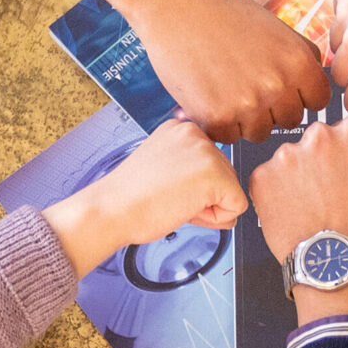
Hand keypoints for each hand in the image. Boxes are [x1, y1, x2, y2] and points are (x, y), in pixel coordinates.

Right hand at [42, 117, 246, 277]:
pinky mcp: (216, 175)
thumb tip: (217, 182)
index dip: (192, 186)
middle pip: (225, 176)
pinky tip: (184, 208)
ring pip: (231, 192)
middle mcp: (196, 134)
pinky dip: (215, 218)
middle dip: (203, 197)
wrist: (111, 209)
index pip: (210, 164)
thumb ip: (190, 166)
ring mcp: (208, 152)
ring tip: (173, 202)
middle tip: (168, 197)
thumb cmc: (128, 196)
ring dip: (207, 207)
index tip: (165, 186)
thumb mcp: (162, 166)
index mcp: (182, 129)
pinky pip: (236, 207)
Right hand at [92, 0, 327, 140]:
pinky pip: (227, 136)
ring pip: (258, 132)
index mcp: (299, 61)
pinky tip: (207, 93)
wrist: (175, 3)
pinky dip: (216, 122)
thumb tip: (315, 85)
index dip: (299, 95)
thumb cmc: (224, 11)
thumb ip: (300, 57)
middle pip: (289, 120)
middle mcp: (279, 85)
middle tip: (246, 85)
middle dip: (272, 108)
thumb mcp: (276, 27)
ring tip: (225, 87)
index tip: (282, 88)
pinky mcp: (216, 117)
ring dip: (244, 119)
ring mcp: (248, 104)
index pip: (318, 101)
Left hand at [249, 113, 347, 285]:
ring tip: (309, 207)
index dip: (346, 152)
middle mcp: (319, 136)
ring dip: (295, 177)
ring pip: (290, 160)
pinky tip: (292, 213)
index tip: (344, 167)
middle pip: (316, 141)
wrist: (338, 266)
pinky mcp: (262, 177)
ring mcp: (288, 155)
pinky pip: (267, 179)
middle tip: (326, 192)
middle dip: (319, 161)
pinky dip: (274, 193)